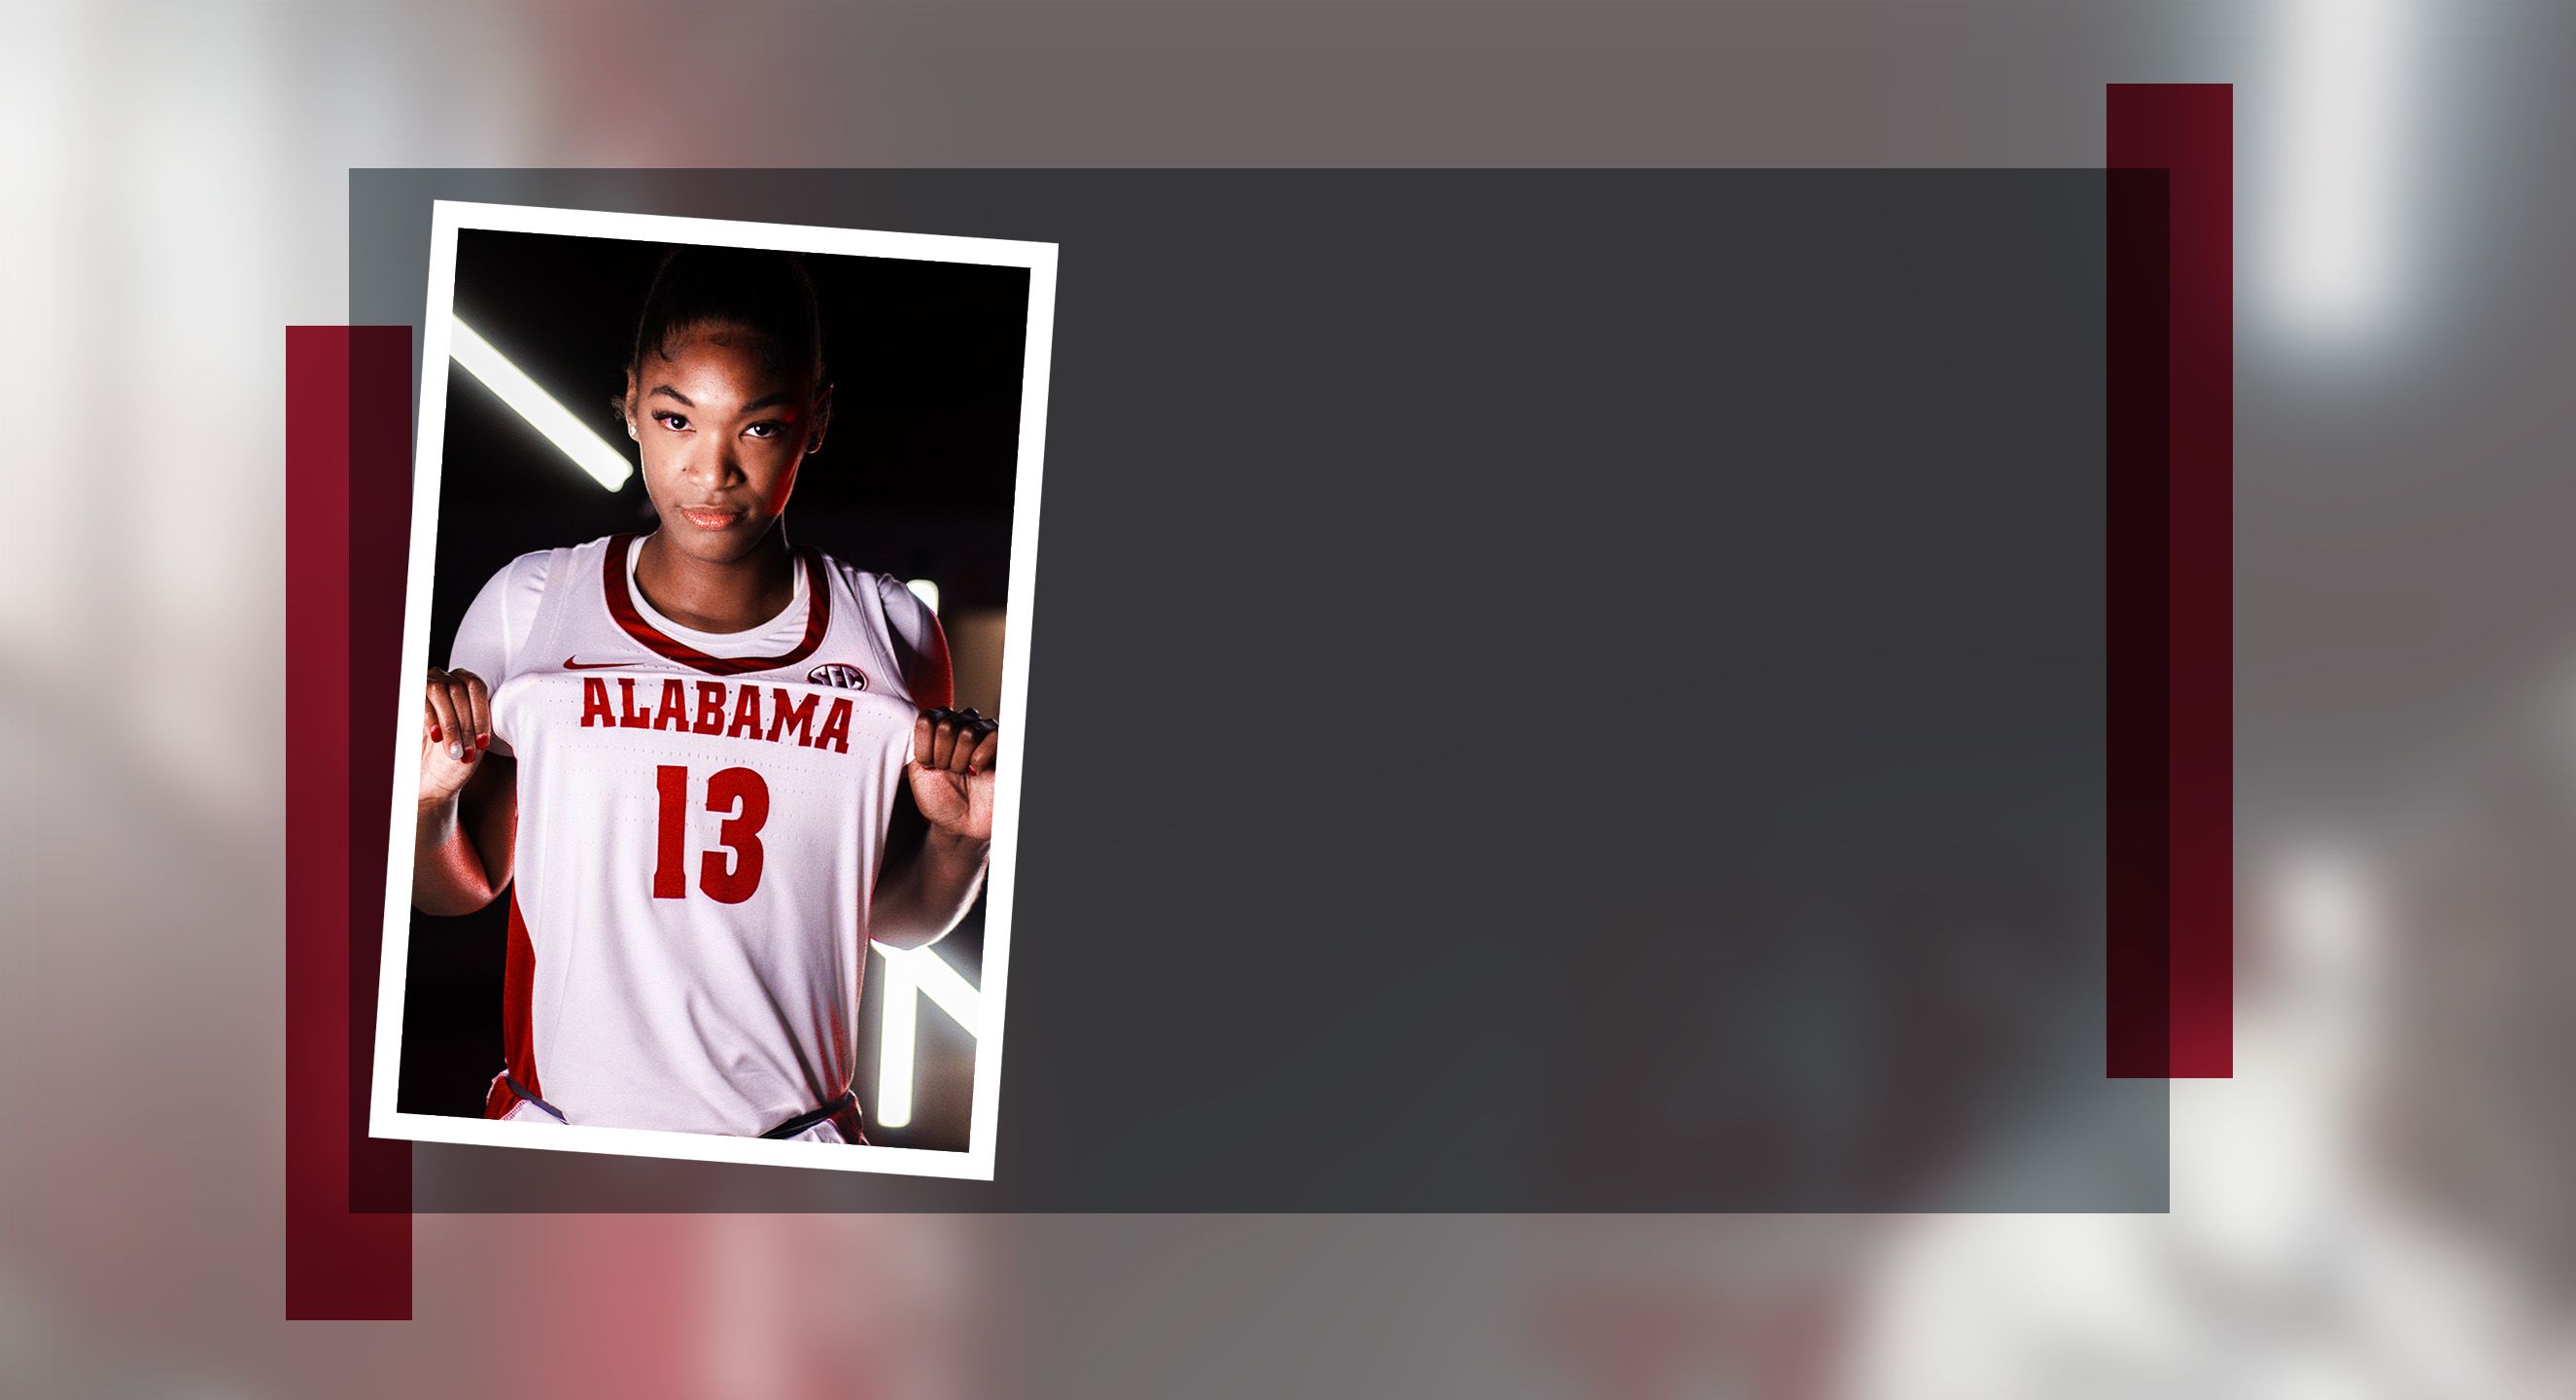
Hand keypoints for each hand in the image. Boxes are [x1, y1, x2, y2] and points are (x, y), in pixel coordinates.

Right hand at [420, 666, 491, 807]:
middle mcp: (448, 679)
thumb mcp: (478, 739)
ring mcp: (427, 684)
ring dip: (449, 723)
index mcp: (468, 685)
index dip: (481, 715)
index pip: (477, 688)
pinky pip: (421, 700)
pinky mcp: (410, 698)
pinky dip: (430, 720)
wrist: (433, 776)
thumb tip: (509, 703)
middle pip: (460, 691)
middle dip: (465, 725)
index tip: (482, 743)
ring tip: (453, 751)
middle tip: (465, 752)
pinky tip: (435, 738)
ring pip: (441, 692)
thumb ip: (484, 719)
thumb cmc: (460, 756)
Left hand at [907, 707, 998, 841]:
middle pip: (947, 727)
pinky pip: (993, 737)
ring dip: (961, 761)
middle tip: (949, 772)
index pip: (927, 720)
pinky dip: (981, 760)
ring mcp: (982, 731)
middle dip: (943, 758)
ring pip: (968, 733)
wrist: (962, 823)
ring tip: (964, 773)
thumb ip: (913, 742)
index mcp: (937, 725)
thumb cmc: (939, 797)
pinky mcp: (1002, 742)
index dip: (925, 749)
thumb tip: (920, 718)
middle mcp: (960, 722)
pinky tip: (979, 771)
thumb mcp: (916, 770)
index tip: (928, 766)